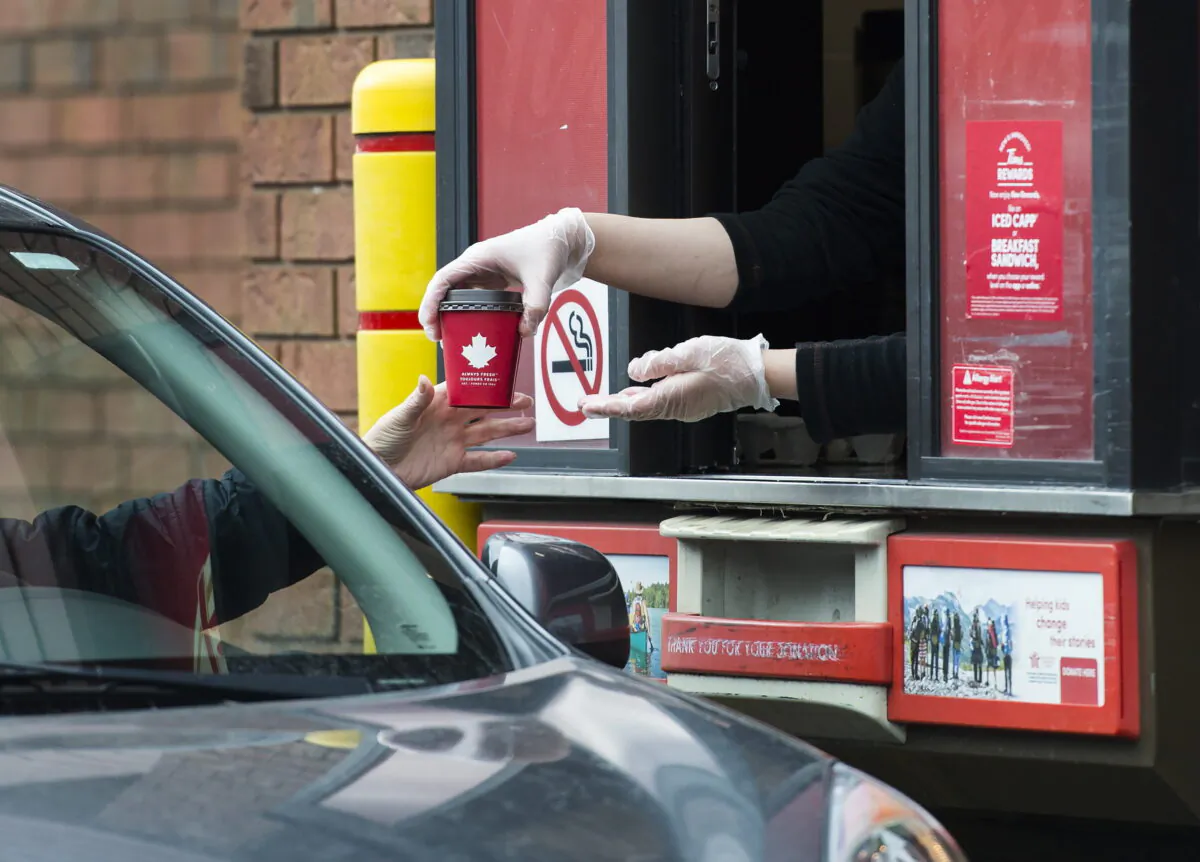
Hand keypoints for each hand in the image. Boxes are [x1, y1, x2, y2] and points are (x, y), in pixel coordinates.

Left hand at [363, 376, 533, 489]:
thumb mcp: (399, 417)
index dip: (486, 387)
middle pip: (484, 411)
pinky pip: (478, 460)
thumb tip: (425, 380)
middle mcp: (449, 421)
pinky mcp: (452, 462)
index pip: (468, 392)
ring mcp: (452, 442)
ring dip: (507, 430)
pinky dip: (494, 459)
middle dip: (506, 406)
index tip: (505, 381)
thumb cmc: (382, 439)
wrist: (378, 468)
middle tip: (525, 401)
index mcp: (438, 405)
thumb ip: (416, 400)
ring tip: (527, 425)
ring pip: (486, 434)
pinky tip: (509, 455)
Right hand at [418, 207, 594, 341]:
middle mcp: (475, 265)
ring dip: (450, 316)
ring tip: (450, 340)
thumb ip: (535, 305)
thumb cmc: (548, 248)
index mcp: (478, 258)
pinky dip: (469, 315)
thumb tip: (524, 333)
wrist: (561, 240)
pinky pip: (474, 300)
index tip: (428, 324)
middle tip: (438, 339)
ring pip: (457, 296)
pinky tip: (473, 332)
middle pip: (445, 290)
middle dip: (437, 314)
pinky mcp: (493, 282)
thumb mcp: (542, 278)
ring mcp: (483, 273)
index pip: (443, 280)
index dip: (431, 302)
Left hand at [578, 334, 778, 422]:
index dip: (606, 407)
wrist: (758, 375)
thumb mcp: (689, 352)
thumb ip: (658, 362)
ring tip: (601, 400)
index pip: (631, 407)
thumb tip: (634, 371)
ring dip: (623, 404)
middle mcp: (676, 408)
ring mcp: (684, 408)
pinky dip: (642, 399)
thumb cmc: (728, 361)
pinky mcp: (691, 403)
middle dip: (609, 407)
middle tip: (585, 404)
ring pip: (647, 407)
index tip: (587, 406)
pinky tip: (634, 393)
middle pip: (635, 411)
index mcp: (672, 397)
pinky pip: (660, 403)